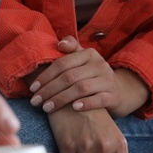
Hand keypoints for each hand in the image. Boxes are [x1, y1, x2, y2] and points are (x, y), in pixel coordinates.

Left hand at [29, 38, 148, 116]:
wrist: (119, 91)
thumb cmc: (93, 76)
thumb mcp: (84, 60)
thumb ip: (72, 49)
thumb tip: (59, 43)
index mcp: (89, 54)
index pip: (62, 63)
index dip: (46, 76)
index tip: (33, 88)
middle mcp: (100, 65)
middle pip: (69, 77)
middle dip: (49, 90)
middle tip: (35, 102)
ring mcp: (108, 81)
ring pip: (81, 88)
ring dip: (61, 99)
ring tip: (47, 108)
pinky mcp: (114, 96)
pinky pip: (99, 99)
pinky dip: (86, 103)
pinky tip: (74, 108)